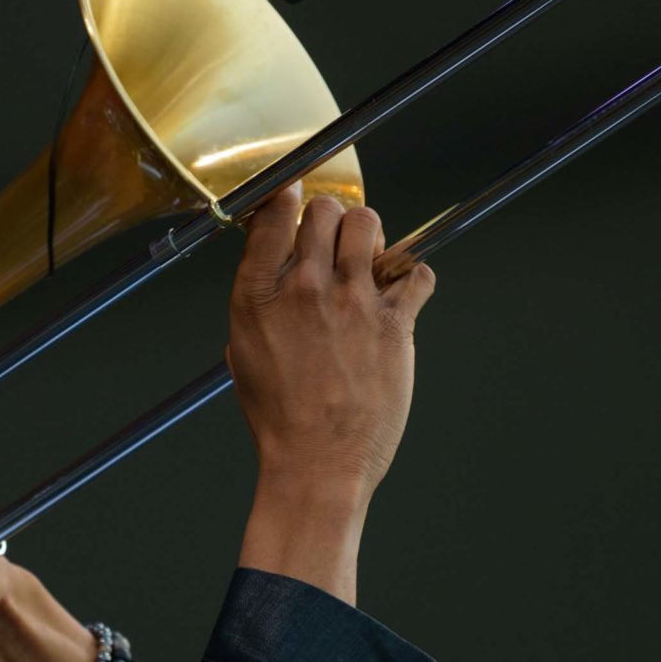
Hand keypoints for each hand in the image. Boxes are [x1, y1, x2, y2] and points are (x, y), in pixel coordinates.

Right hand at [226, 185, 437, 497]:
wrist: (316, 465)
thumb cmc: (279, 418)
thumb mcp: (244, 352)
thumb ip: (258, 304)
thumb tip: (272, 272)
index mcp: (257, 296)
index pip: (271, 214)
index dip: (285, 197)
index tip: (293, 197)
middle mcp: (304, 290)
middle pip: (323, 211)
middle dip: (329, 220)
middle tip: (335, 245)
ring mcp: (351, 304)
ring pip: (367, 224)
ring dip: (369, 236)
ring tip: (367, 262)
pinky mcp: (393, 325)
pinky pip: (416, 273)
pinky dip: (413, 278)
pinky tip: (403, 293)